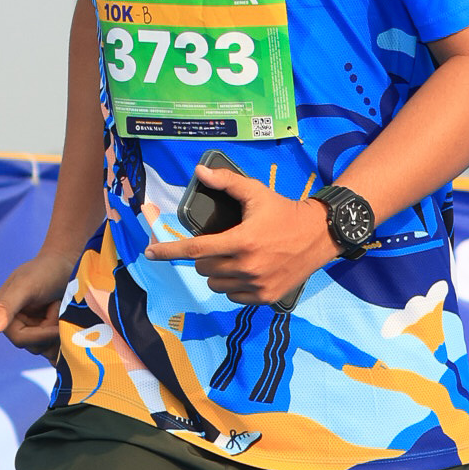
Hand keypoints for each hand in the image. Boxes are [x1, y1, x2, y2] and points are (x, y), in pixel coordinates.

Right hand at [0, 247, 78, 349]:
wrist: (66, 262)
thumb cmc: (46, 270)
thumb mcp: (26, 287)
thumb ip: (6, 306)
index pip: (20, 339)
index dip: (43, 333)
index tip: (58, 317)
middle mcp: (10, 323)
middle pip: (34, 346)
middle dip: (51, 330)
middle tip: (59, 305)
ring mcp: (28, 327)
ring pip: (45, 348)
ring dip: (59, 333)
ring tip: (62, 308)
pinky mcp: (42, 330)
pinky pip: (52, 346)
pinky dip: (63, 337)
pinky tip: (68, 320)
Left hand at [174, 159, 332, 306]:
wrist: (319, 235)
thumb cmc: (284, 211)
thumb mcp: (256, 192)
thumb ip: (227, 183)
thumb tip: (200, 173)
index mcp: (241, 241)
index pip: (195, 249)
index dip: (168, 251)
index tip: (149, 254)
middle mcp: (247, 266)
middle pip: (203, 268)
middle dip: (204, 256)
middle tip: (221, 244)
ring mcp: (256, 284)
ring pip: (215, 285)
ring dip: (216, 273)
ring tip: (233, 258)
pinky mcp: (265, 297)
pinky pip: (232, 296)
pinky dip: (232, 285)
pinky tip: (245, 271)